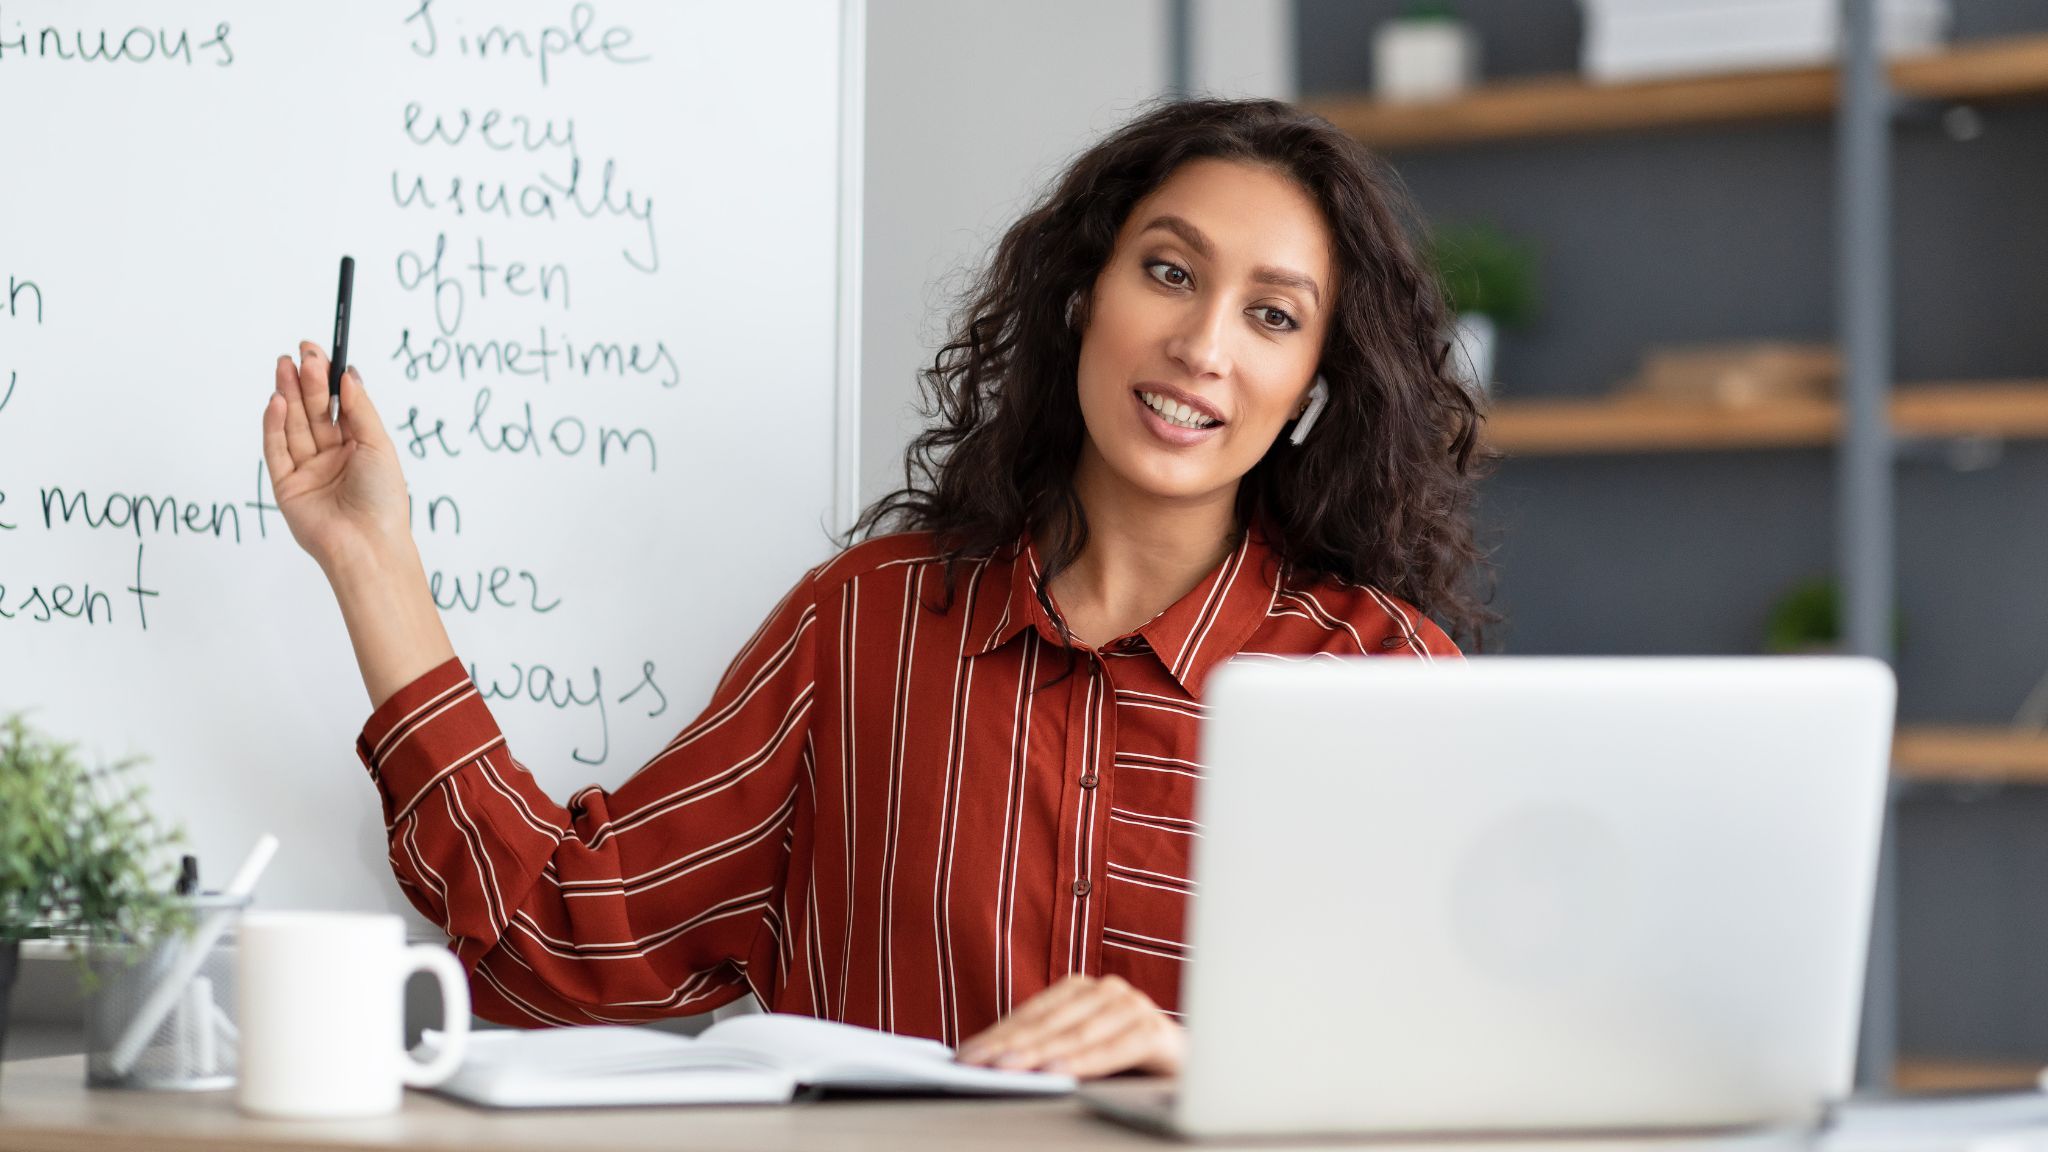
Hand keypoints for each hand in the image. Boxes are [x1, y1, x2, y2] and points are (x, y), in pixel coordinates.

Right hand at [262, 341, 409, 573]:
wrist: (368, 546)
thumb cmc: (383, 499)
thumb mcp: (379, 446)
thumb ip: (360, 410)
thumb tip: (348, 375)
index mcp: (358, 449)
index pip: (338, 407)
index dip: (327, 379)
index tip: (319, 352)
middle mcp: (331, 458)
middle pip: (314, 412)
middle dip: (306, 382)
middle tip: (300, 353)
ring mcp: (307, 471)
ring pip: (294, 425)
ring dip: (289, 395)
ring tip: (285, 366)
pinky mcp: (286, 486)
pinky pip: (276, 450)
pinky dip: (275, 424)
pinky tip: (277, 401)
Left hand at [955, 975, 1184, 1079]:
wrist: (1199, 1072)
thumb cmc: (1129, 1068)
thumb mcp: (1081, 1056)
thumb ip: (1049, 1053)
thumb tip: (994, 1064)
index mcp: (1082, 991)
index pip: (1031, 1014)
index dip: (996, 1035)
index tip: (964, 1056)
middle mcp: (1107, 991)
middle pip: (1048, 1023)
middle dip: (1008, 1046)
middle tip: (976, 1064)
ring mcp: (1132, 1006)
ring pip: (1077, 1033)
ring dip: (1040, 1052)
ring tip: (1008, 1069)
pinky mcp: (1156, 1029)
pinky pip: (1115, 1047)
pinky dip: (1085, 1061)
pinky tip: (1059, 1072)